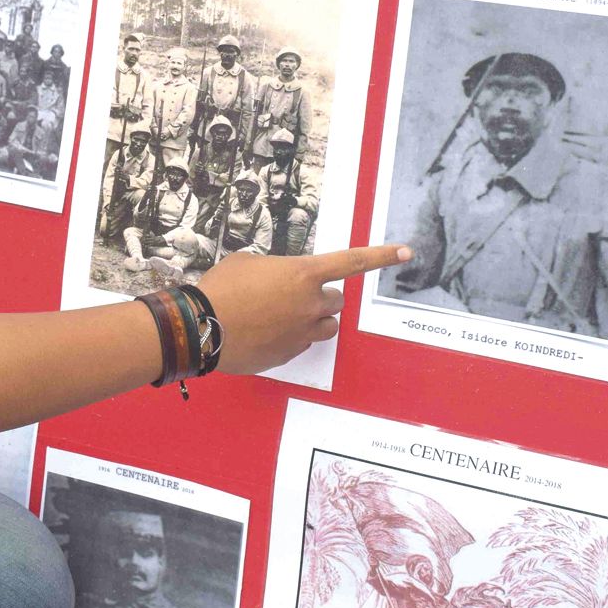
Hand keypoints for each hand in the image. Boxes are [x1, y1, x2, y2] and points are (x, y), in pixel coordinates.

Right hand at [196, 244, 407, 374]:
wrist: (201, 327)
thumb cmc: (221, 288)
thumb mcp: (248, 263)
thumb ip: (274, 269)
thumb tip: (277, 282)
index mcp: (303, 273)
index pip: (352, 262)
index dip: (381, 256)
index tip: (406, 252)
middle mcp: (310, 304)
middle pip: (336, 301)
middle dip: (320, 297)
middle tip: (291, 295)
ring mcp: (303, 333)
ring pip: (327, 327)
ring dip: (314, 319)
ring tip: (283, 315)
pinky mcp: (290, 355)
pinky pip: (302, 344)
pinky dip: (291, 337)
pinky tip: (264, 332)